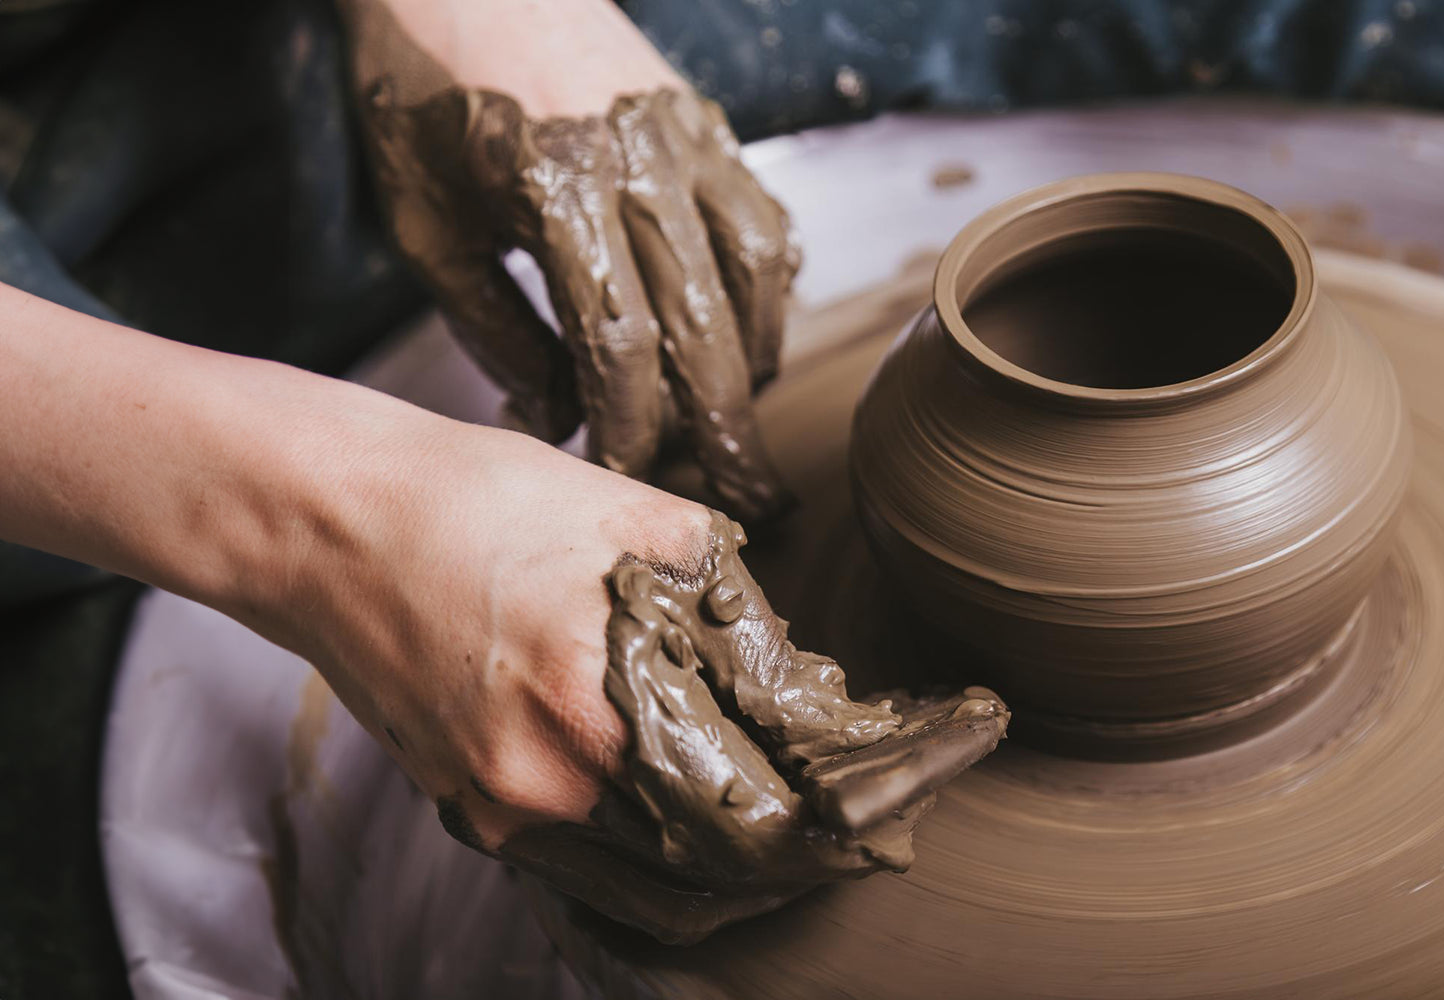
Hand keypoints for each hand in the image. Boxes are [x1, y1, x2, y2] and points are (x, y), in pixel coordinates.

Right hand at [286, 420, 1005, 942]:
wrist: (326, 524)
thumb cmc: (471, 499)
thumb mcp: (630, 515)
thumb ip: (730, 603)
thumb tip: (801, 670)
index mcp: (601, 698)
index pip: (775, 785)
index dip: (871, 782)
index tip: (941, 752)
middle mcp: (554, 784)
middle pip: (734, 861)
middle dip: (832, 838)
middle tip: (895, 805)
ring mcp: (509, 815)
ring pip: (669, 888)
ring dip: (760, 866)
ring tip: (826, 826)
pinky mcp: (479, 817)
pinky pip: (602, 870)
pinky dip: (677, 861)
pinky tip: (722, 829)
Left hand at [340, 0, 798, 521]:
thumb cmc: (423, 94)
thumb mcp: (425, 224)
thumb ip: (493, 327)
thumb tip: (554, 415)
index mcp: (556, 190)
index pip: (621, 344)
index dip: (630, 427)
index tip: (622, 477)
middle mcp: (639, 166)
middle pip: (707, 327)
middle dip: (724, 428)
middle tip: (746, 501)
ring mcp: (685, 138)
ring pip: (755, 276)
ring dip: (754, 362)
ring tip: (740, 421)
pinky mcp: (707, 123)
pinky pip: (763, 221)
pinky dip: (767, 292)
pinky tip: (748, 335)